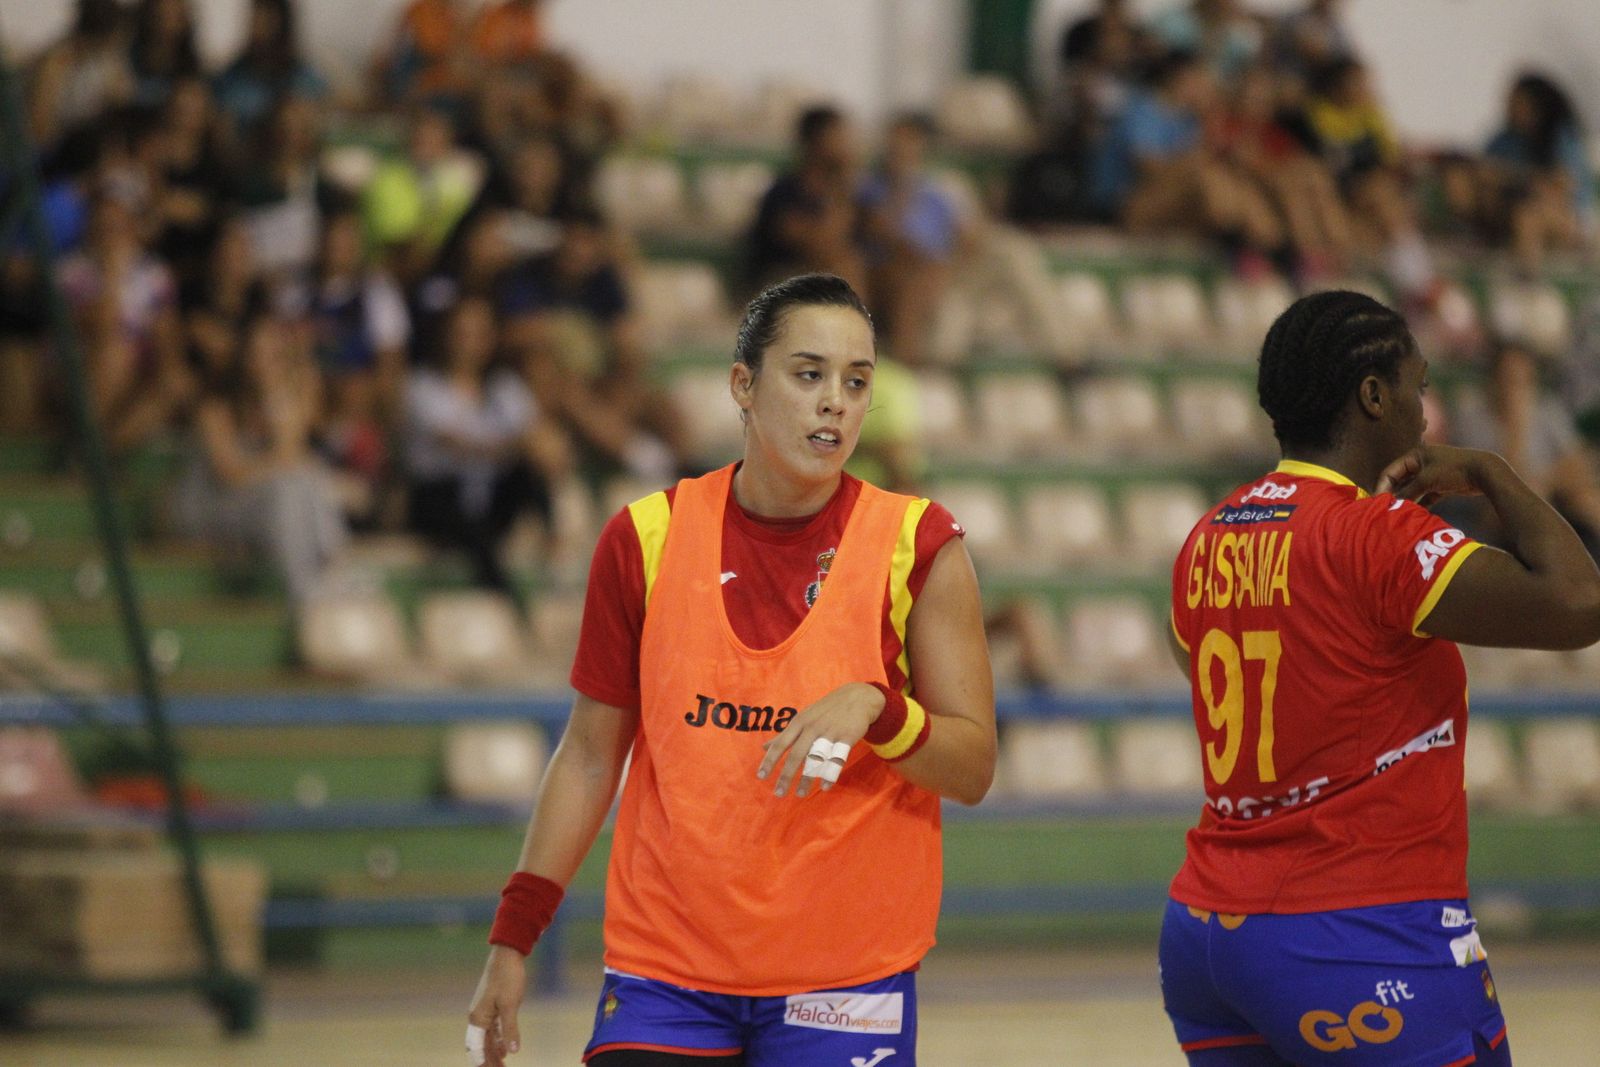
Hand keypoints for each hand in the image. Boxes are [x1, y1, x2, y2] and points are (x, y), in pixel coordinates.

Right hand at [466, 945, 527, 1065]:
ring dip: (493, 1052)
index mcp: (478, 1018)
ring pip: (487, 1039)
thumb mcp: (511, 1005)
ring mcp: (484, 1012)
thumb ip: (510, 1029)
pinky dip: (498, 1041)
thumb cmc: (507, 978)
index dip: (482, 1062)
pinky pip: (492, 1030)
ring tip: (502, 1066)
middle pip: (480, 1046)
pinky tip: (504, 1050)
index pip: (476, 1049)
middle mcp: (477, 1017)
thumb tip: (512, 1052)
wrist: (507, 955)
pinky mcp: (492, 1006)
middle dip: (488, 1060)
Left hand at [756, 682, 883, 798]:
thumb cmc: (825, 711)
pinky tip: (824, 787)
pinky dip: (830, 774)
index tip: (761, 776)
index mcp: (799, 723)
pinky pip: (837, 760)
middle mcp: (812, 728)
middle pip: (796, 755)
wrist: (858, 698)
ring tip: (800, 794)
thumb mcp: (803, 718)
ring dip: (806, 779)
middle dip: (786, 775)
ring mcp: (830, 733)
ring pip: (816, 760)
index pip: (781, 743)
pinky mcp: (846, 738)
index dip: (770, 760)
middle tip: (778, 793)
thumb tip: (763, 747)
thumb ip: (785, 735)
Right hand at [1376, 444, 1499, 505]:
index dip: (1383, 486)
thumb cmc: (1453, 470)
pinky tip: (1414, 514)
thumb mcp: (1426, 480)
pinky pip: (1425, 495)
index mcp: (1415, 454)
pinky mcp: (1441, 484)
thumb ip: (1407, 491)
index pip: (1391, 471)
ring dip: (1406, 500)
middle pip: (1401, 480)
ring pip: (1413, 489)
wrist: (1485, 472)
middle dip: (1394, 494)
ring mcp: (1432, 473)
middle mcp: (1422, 462)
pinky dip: (1420, 503)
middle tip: (1385, 510)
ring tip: (1398, 513)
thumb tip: (1392, 503)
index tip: (1377, 502)